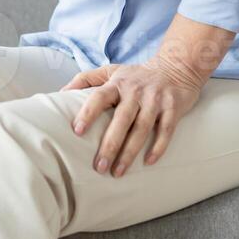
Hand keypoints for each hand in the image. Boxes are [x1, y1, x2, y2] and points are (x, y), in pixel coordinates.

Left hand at [59, 58, 204, 176]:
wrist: (177, 65)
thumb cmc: (138, 74)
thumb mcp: (112, 71)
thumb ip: (87, 78)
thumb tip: (61, 92)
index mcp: (118, 83)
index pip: (100, 97)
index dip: (88, 113)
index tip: (77, 131)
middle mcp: (136, 91)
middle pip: (121, 119)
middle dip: (109, 145)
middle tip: (98, 167)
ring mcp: (155, 99)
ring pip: (141, 129)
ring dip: (129, 153)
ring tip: (117, 172)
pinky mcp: (173, 108)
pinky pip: (166, 130)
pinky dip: (158, 147)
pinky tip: (149, 162)